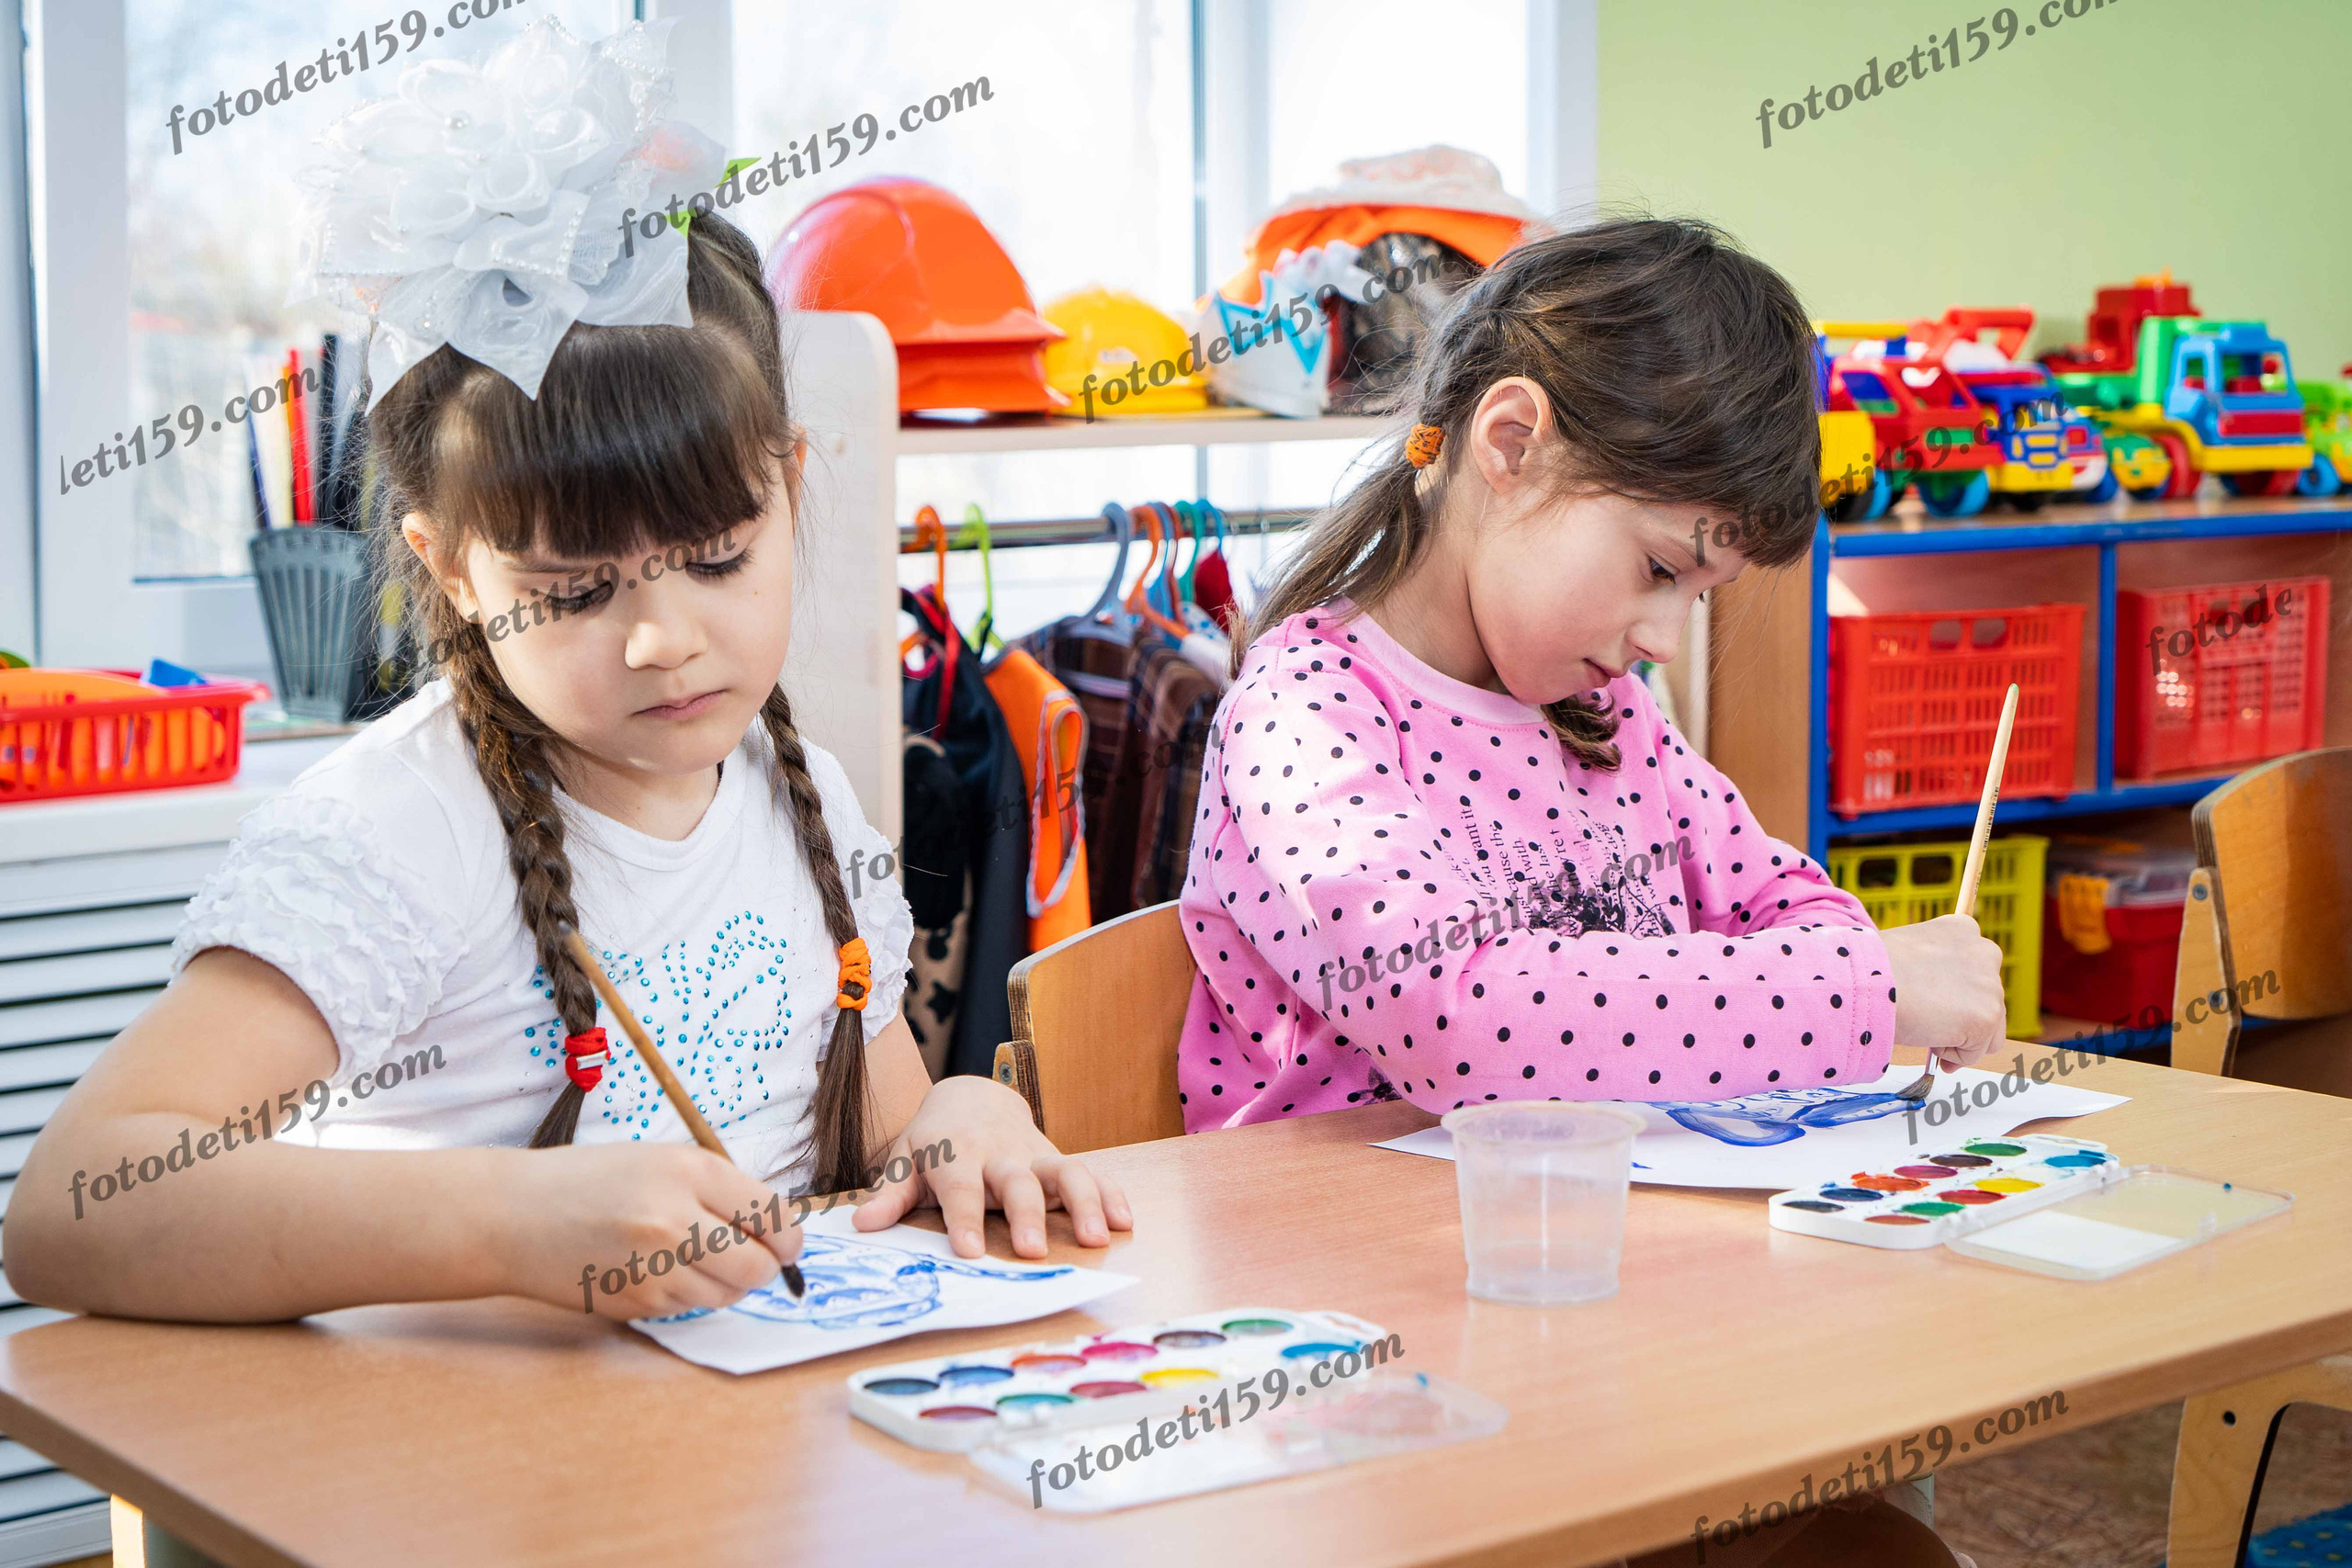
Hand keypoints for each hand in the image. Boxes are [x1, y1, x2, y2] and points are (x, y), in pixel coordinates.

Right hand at [502, 1142, 800, 1319]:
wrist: (512, 1216)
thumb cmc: (590, 1181)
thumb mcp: (661, 1161)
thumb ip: (719, 1190)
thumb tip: (777, 1228)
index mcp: (688, 1171)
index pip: (772, 1215)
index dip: (789, 1235)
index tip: (787, 1241)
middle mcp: (674, 1219)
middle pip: (758, 1265)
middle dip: (766, 1267)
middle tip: (756, 1258)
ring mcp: (652, 1267)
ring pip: (727, 1294)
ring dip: (727, 1283)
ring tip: (698, 1258)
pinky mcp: (633, 1303)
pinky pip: (688, 1308)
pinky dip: (687, 1294)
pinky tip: (657, 1270)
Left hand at [851, 1075, 1133, 1258]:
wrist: (971, 1097)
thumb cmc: (935, 1138)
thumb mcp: (906, 1158)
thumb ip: (890, 1192)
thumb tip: (862, 1224)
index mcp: (957, 1154)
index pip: (960, 1188)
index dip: (964, 1219)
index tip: (969, 1252)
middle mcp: (1000, 1153)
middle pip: (1017, 1181)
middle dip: (1026, 1215)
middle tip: (1033, 1251)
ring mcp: (1034, 1155)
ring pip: (1065, 1171)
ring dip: (1083, 1203)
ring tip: (1097, 1239)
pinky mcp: (1058, 1159)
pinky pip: (1091, 1173)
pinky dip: (1110, 1194)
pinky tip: (1125, 1222)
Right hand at [1880, 914, 2008, 1073]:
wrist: (1865, 982)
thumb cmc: (1871, 970)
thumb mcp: (1908, 952)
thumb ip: (1934, 967)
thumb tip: (1938, 999)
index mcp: (1963, 929)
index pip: (1974, 969)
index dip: (1954, 993)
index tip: (1932, 1003)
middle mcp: (1985, 952)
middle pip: (1987, 1001)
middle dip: (1961, 1018)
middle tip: (1928, 1024)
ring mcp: (1990, 986)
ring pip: (1987, 1031)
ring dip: (1958, 1038)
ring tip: (1925, 1031)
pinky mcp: (1988, 1017)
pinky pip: (1973, 1052)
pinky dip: (1951, 1056)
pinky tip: (1926, 1039)